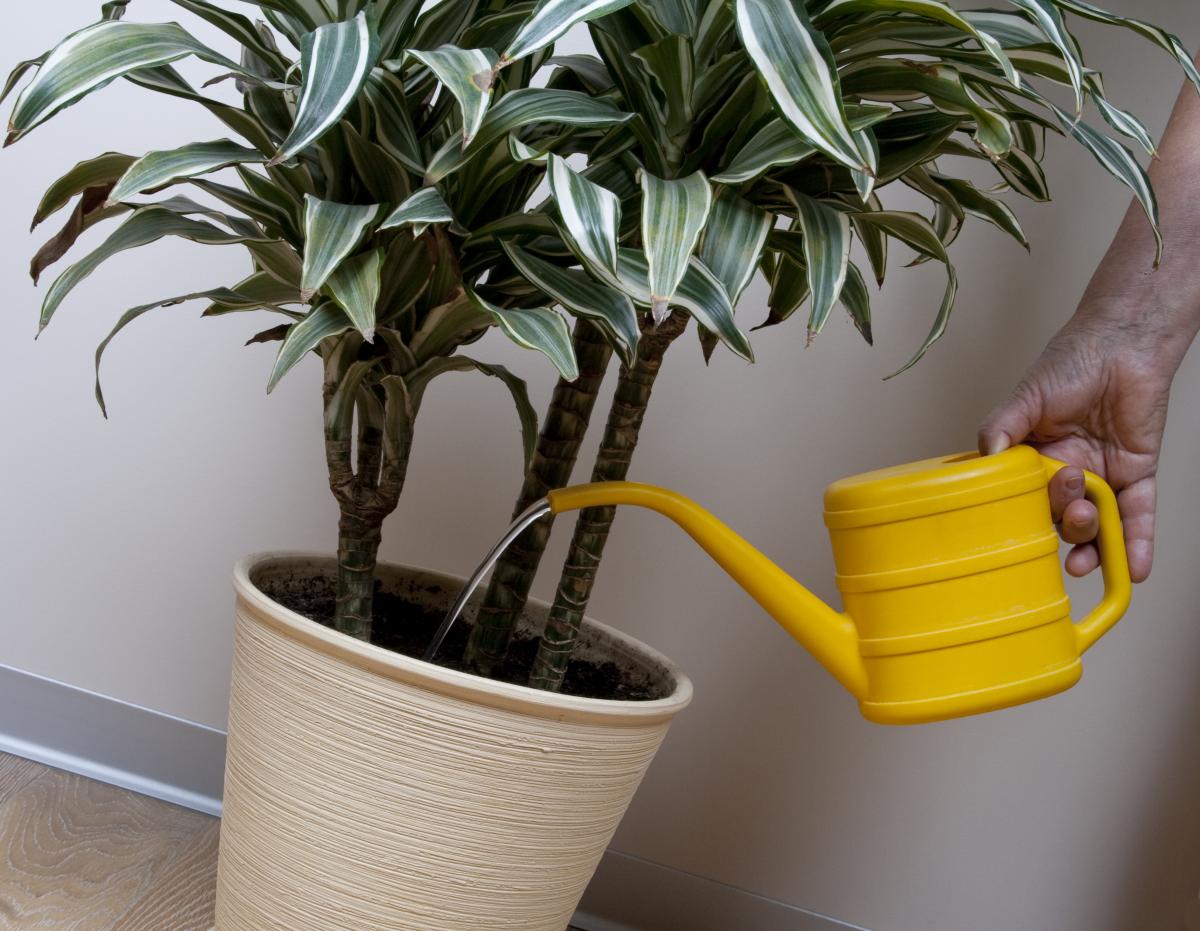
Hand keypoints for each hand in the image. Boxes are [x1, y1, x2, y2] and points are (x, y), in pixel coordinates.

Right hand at [978, 311, 1174, 582]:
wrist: (1122, 344)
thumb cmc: (1070, 362)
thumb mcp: (1025, 398)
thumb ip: (1000, 429)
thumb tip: (984, 458)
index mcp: (1033, 459)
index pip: (1024, 500)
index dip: (1023, 518)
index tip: (1018, 528)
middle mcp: (1066, 472)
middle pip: (1059, 518)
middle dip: (1063, 525)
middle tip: (1070, 506)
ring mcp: (1103, 476)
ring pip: (1096, 525)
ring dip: (1092, 543)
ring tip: (1087, 543)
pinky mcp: (1137, 474)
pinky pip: (1137, 516)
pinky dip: (1136, 544)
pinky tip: (1132, 569)